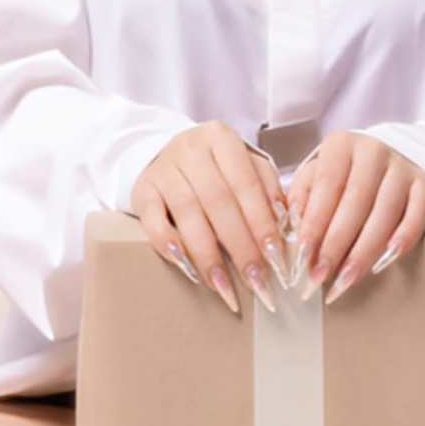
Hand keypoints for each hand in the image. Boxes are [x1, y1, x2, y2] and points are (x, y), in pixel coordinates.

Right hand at [130, 121, 287, 315]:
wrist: (167, 155)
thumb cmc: (216, 167)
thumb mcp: (244, 165)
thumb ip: (266, 189)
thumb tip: (283, 223)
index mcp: (221, 138)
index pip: (246, 184)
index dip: (261, 223)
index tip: (275, 258)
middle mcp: (190, 149)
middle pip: (219, 202)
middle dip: (240, 246)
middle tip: (255, 281)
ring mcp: (163, 169)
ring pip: (188, 214)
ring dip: (208, 256)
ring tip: (225, 287)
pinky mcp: (142, 190)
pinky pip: (153, 221)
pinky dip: (170, 247)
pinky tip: (188, 269)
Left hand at [284, 131, 424, 306]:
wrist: (384, 160)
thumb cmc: (341, 176)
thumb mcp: (314, 177)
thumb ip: (301, 200)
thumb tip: (293, 230)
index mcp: (342, 145)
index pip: (326, 184)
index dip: (314, 223)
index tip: (303, 257)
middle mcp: (374, 151)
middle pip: (356, 201)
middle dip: (336, 244)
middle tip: (320, 276)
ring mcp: (402, 167)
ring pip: (385, 212)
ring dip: (364, 251)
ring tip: (345, 280)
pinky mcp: (424, 185)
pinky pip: (417, 214)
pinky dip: (404, 238)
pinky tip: (386, 261)